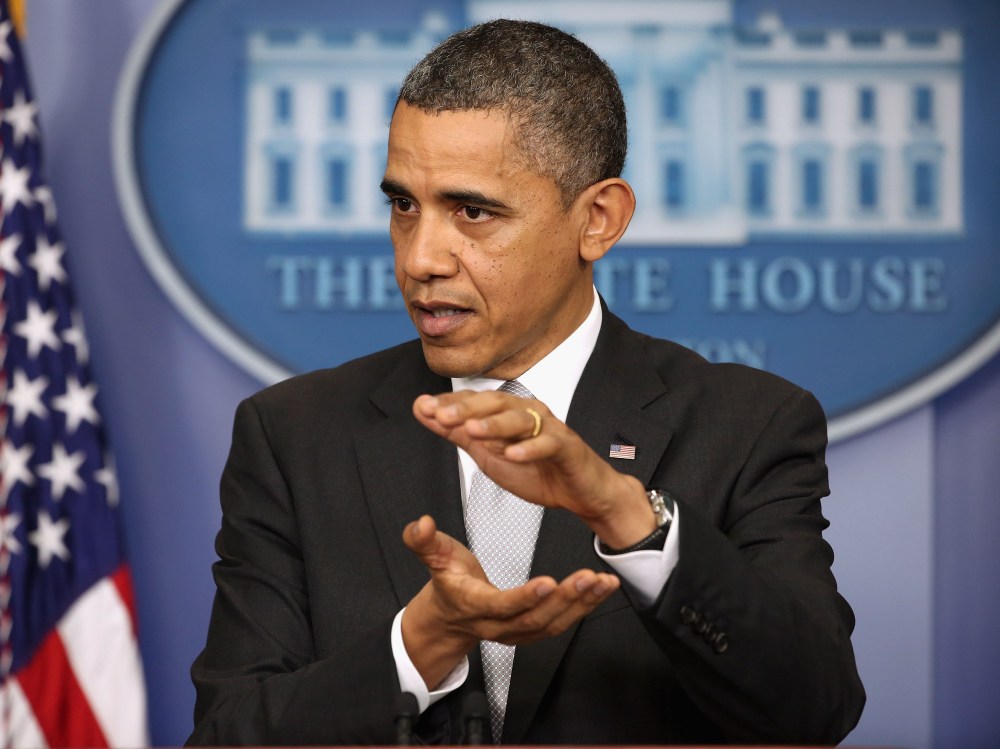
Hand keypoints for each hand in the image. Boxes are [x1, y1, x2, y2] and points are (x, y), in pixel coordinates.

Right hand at [400, 515, 619, 688]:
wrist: (451, 616)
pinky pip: (562, 622)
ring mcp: (518, 631)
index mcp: (475, 605)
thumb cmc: (449, 582)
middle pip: (534, 619)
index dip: (524, 597)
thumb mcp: (432, 556)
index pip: (501, 605)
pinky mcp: (534, 629)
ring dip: (581, 604)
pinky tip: (602, 588)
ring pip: (553, 624)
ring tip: (602, 583)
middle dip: (564, 599)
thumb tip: (421, 523)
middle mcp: (499, 625)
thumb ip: (423, 540)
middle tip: (588, 578)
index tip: (547, 582)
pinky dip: (585, 606)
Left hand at [413, 390, 655, 547]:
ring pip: (520, 419)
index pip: (475, 401)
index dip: (449, 403)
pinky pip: (549, 444)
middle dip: (467, 408)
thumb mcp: (488, 453)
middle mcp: (528, 411)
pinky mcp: (568, 446)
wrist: (580, 492)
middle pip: (496, 403)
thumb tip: (423, 410)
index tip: (423, 408)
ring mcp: (549, 427)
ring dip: (495, 424)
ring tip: (473, 430)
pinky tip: (514, 454)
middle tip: (441, 415)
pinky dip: (531, 448)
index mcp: (507, 411)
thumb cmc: (535, 469)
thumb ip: (457, 432)